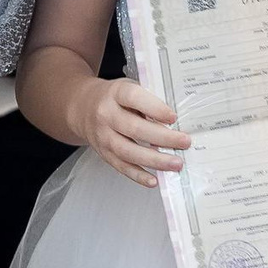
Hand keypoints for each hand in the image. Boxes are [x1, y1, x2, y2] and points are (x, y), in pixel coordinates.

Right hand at [73, 75, 189, 187]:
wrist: (82, 107)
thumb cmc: (114, 98)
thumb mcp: (129, 88)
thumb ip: (148, 99)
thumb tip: (176, 120)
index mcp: (116, 93)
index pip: (134, 98)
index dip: (154, 108)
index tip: (173, 117)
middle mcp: (106, 115)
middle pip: (134, 128)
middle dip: (162, 137)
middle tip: (184, 142)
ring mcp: (103, 136)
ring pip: (129, 151)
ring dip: (155, 160)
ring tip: (175, 163)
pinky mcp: (104, 154)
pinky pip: (122, 167)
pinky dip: (139, 175)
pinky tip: (154, 179)